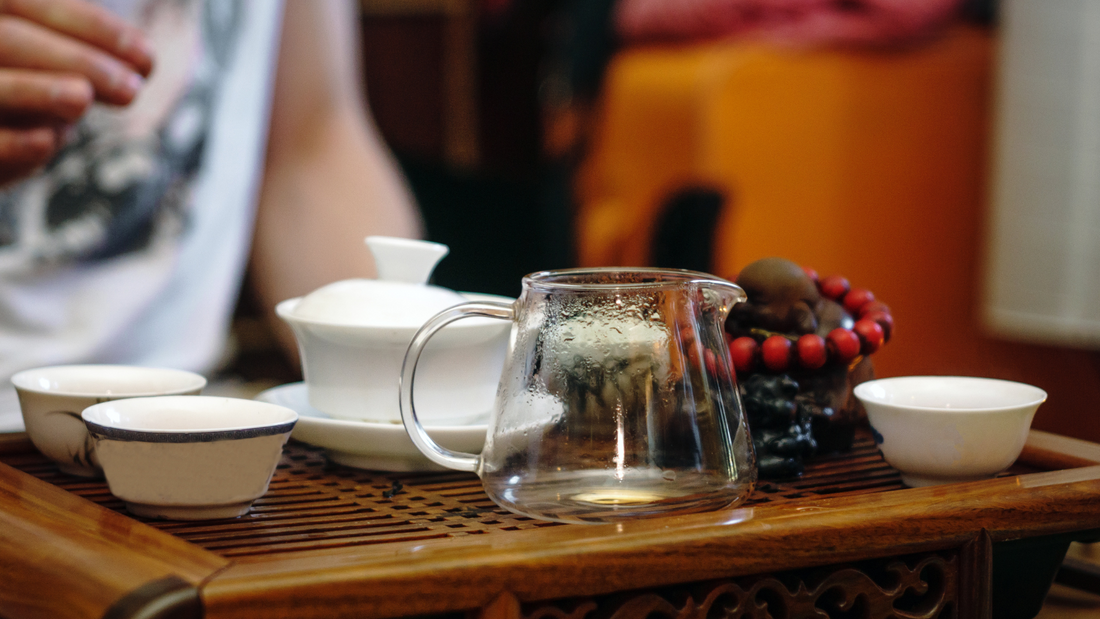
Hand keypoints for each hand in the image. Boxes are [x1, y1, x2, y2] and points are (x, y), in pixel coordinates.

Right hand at [0, 0, 153, 185]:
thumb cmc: (16, 97)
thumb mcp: (43, 68)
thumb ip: (77, 59)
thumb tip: (137, 66)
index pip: (30, 4)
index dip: (90, 26)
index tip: (147, 59)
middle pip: (9, 39)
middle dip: (77, 61)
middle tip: (132, 91)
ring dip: (40, 90)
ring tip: (84, 100)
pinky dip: (12, 141)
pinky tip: (47, 141)